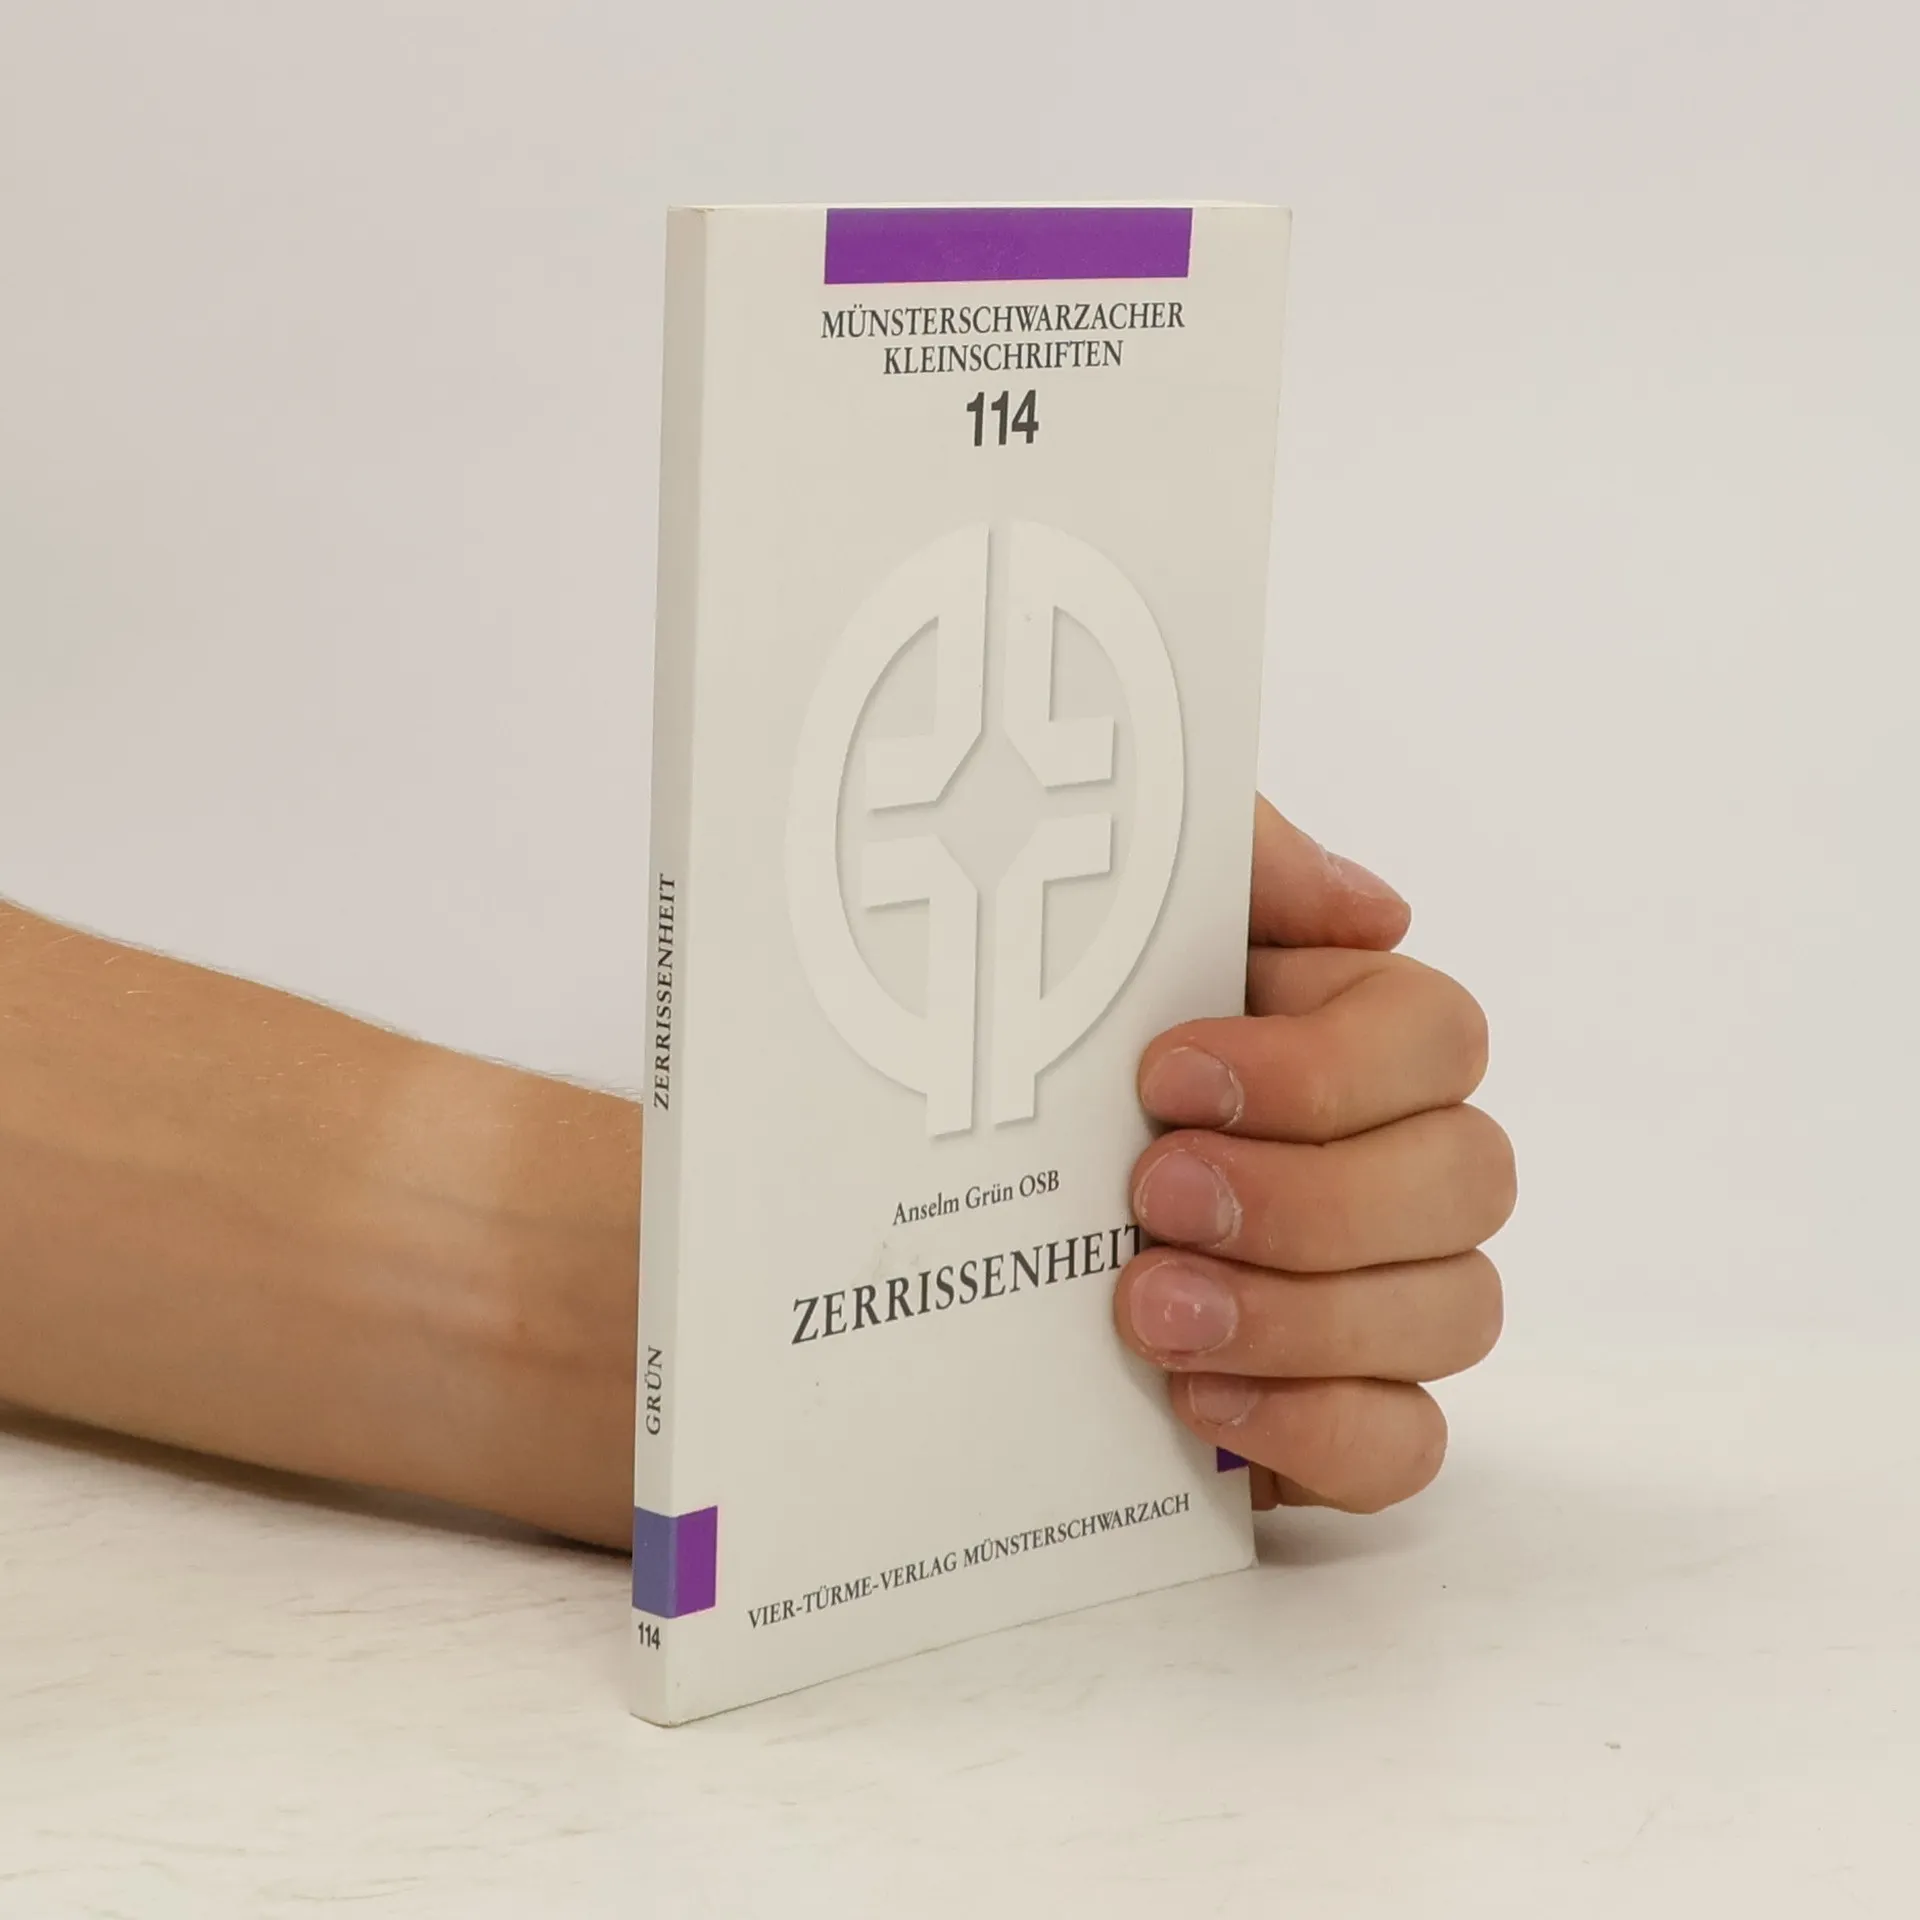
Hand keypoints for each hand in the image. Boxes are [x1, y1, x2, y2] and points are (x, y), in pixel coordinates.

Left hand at [1116, 799, 1513, 1511]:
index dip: (1320, 1068)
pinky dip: (1315, 1427)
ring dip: (1299, 1317)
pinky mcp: (1338, 1409)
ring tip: (1147, 1310)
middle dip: (1307, 1198)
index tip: (1168, 1074)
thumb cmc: (1059, 1034)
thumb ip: (1239, 865)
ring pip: (1453, 1312)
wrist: (958, 1183)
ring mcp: (1383, 1292)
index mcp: (1355, 1030)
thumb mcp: (1121, 909)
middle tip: (1153, 1197)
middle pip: (1468, 1181)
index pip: (1436, 1038)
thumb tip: (1375, 909)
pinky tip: (1197, 1400)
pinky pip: (1407, 1444)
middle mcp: (1397, 1158)